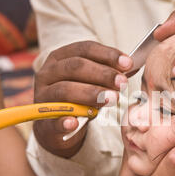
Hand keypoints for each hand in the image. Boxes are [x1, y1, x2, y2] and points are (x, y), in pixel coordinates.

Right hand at [34, 41, 131, 157]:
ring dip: (90, 94)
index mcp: (60, 58)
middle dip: (102, 74)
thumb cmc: (79, 98)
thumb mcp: (91, 82)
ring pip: (65, 90)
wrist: (56, 127)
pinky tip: (76, 122)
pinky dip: (64, 121)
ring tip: (112, 99)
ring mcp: (42, 97)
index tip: (128, 63)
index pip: (84, 48)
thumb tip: (132, 65)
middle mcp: (47, 73)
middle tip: (123, 83)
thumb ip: (108, 72)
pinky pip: (53, 120)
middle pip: (75, 67)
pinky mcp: (42, 121)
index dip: (107, 54)